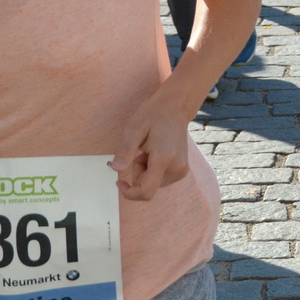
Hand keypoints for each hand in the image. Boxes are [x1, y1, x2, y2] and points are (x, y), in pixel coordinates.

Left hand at [109, 84, 193, 201]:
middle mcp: (176, 168)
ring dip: (146, 171)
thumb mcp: (134, 128)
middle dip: (138, 173)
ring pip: (154, 184)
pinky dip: (153, 170)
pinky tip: (157, 153)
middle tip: (140, 152)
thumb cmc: (154, 114)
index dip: (129, 193)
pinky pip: (161, 179)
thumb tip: (116, 169)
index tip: (119, 182)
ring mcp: (181, 170)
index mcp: (164, 158)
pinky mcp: (182, 170)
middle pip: (148, 187)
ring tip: (150, 150)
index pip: (146, 191)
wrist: (176, 107)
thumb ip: (125, 150)